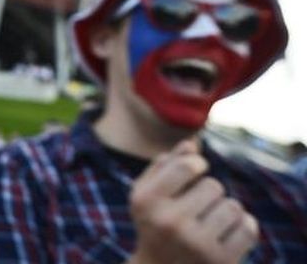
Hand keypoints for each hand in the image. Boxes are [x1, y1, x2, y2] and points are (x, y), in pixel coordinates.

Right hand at [127, 139, 257, 263]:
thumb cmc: (154, 224)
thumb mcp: (148, 193)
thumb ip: (166, 164)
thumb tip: (192, 143)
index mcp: (146, 200)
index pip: (189, 165)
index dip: (197, 165)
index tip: (193, 173)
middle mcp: (168, 222)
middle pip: (213, 186)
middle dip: (208, 193)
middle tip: (195, 209)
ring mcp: (196, 244)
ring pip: (233, 206)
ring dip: (225, 210)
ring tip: (209, 223)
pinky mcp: (220, 261)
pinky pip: (248, 227)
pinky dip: (242, 228)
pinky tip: (225, 235)